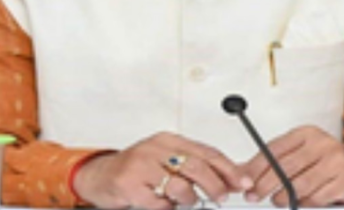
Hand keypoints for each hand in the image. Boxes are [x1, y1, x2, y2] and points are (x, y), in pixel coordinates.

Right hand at [72, 132, 252, 209]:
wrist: (100, 175)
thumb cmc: (138, 169)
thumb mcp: (167, 160)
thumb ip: (194, 165)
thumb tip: (230, 178)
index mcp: (169, 140)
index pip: (207, 151)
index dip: (228, 168)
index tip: (243, 182)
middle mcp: (155, 148)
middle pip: (196, 166)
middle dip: (215, 185)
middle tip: (222, 197)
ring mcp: (141, 165)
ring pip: (180, 186)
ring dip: (189, 199)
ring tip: (185, 200)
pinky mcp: (129, 184)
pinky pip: (159, 203)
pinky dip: (165, 207)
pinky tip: (162, 203)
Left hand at [242, 126, 343, 206]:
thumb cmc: (324, 163)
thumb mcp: (298, 155)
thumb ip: (272, 163)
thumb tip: (241, 173)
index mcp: (305, 133)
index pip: (274, 149)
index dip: (255, 167)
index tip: (244, 182)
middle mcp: (321, 143)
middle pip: (284, 167)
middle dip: (264, 184)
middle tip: (254, 195)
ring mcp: (336, 160)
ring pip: (300, 184)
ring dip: (284, 197)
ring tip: (277, 200)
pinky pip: (317, 197)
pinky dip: (305, 203)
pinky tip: (302, 202)